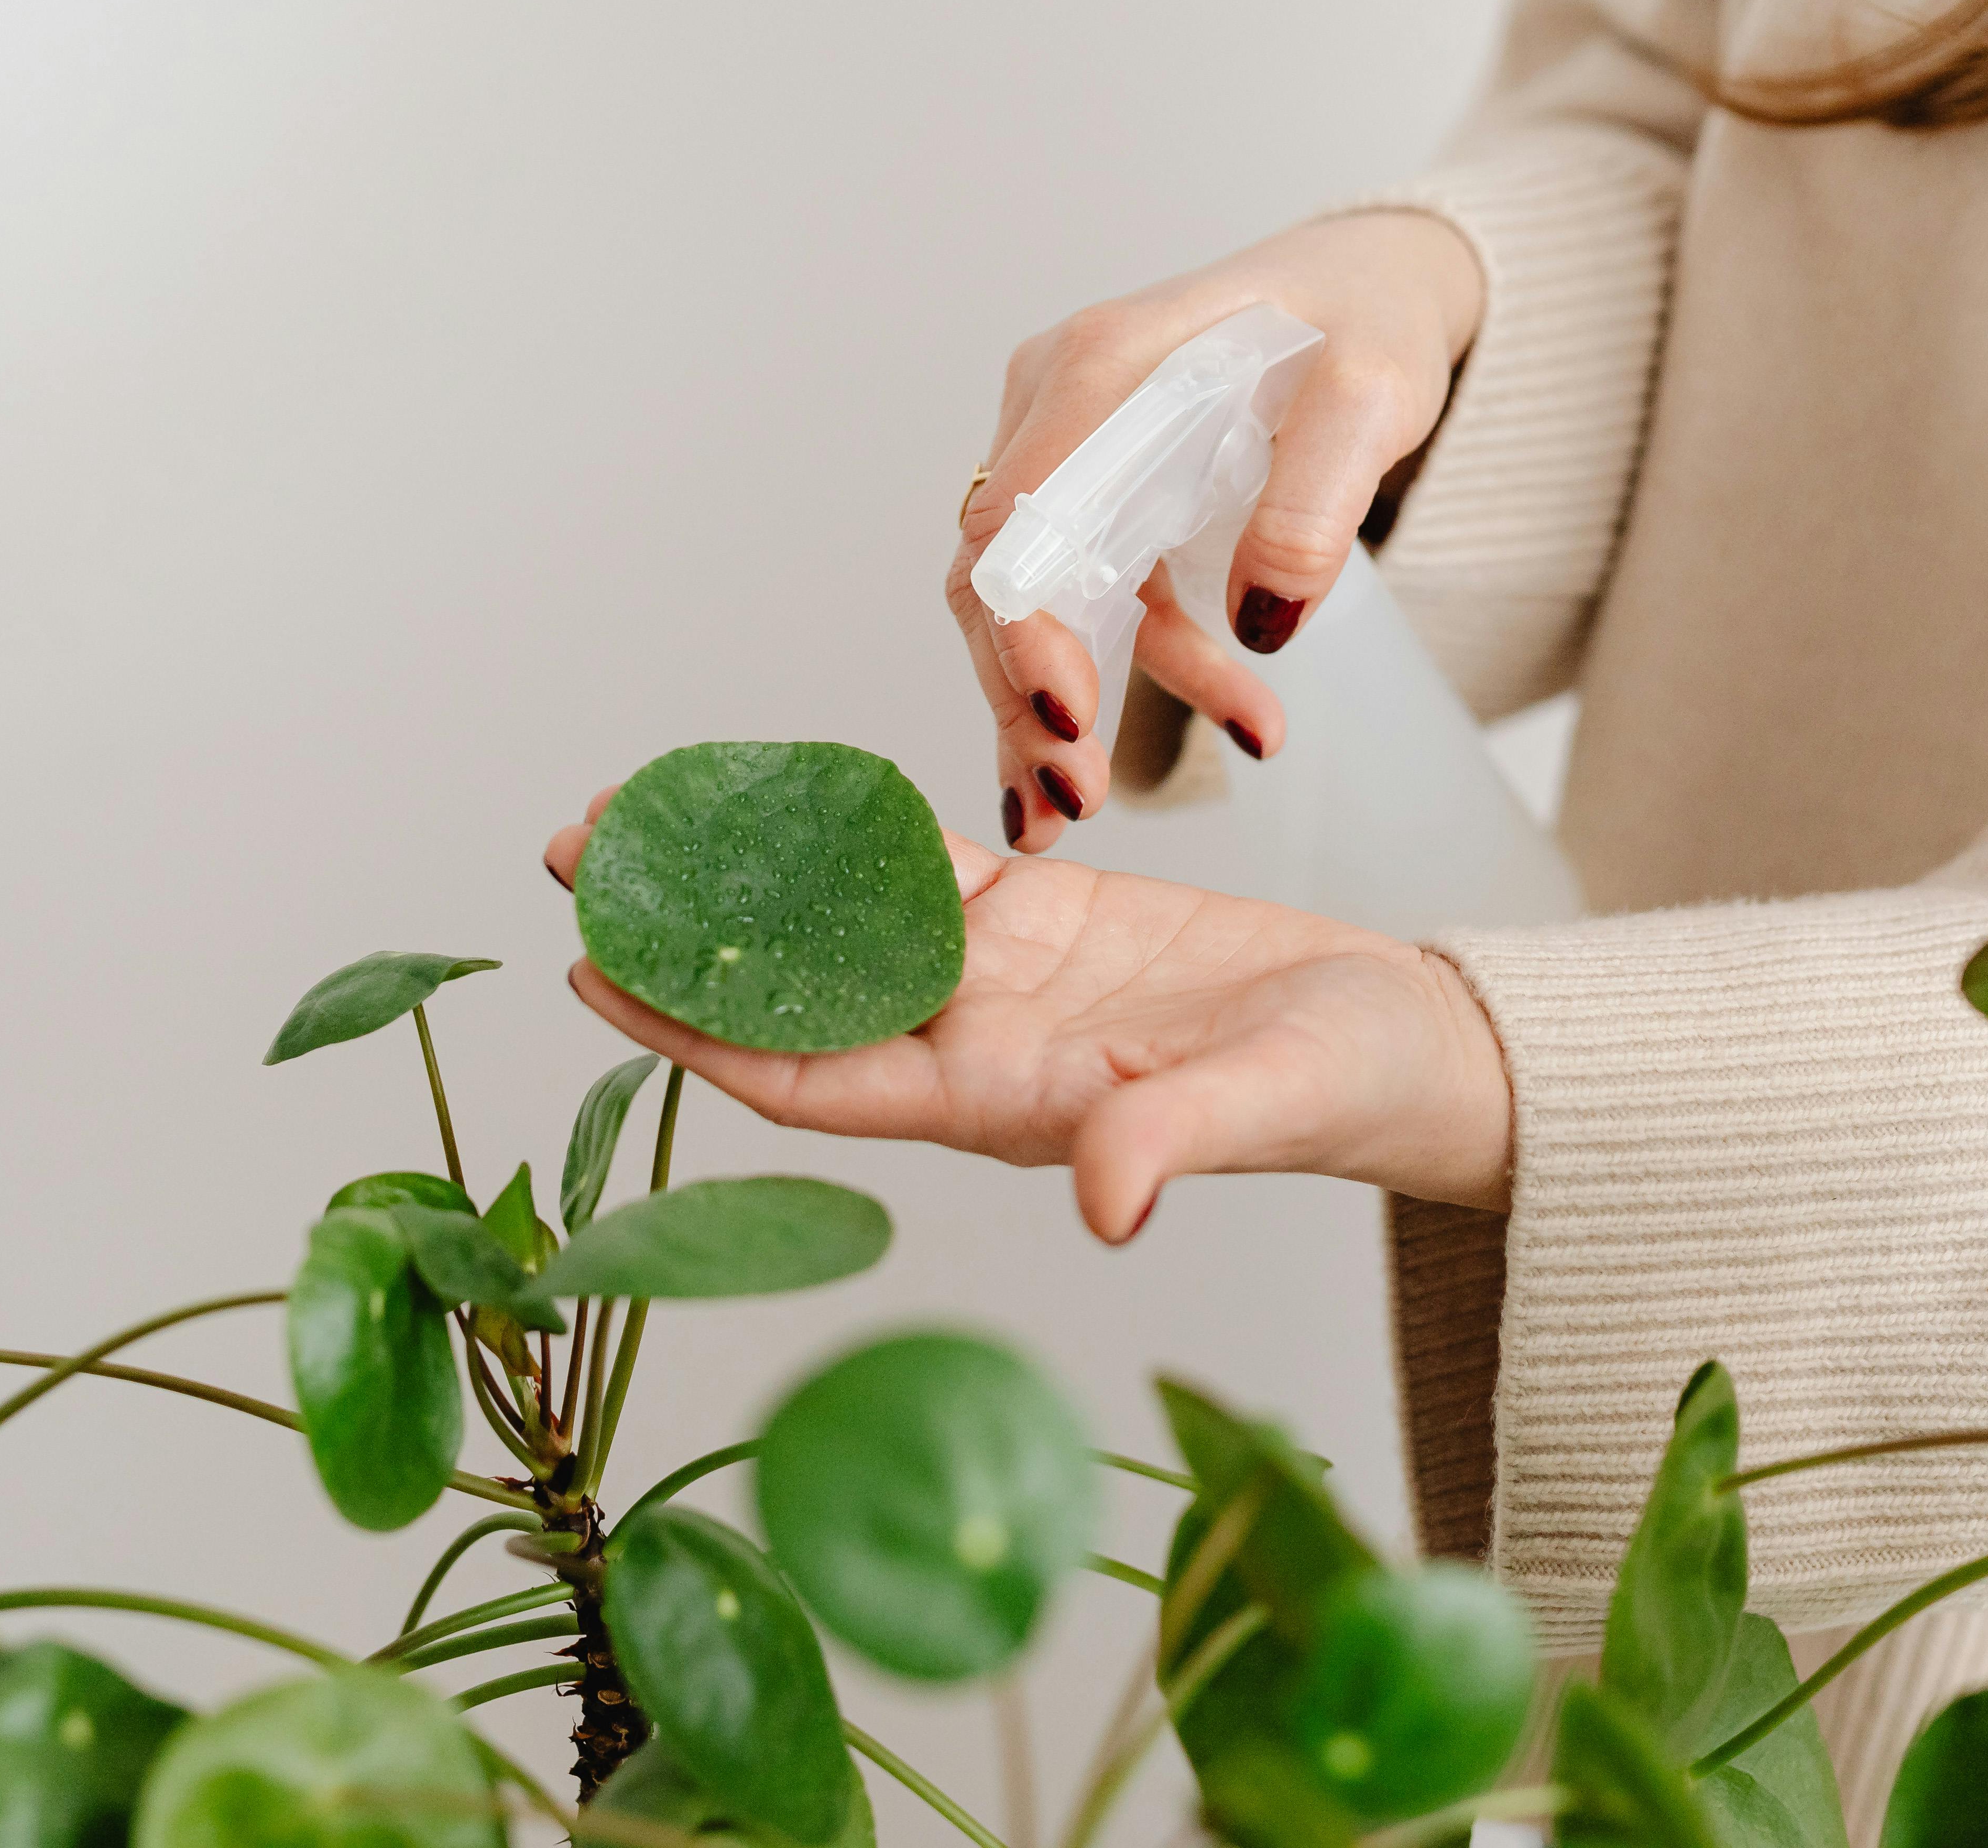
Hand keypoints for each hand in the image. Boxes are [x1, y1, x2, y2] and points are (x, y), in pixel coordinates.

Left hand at [545, 794, 1510, 1241]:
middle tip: (576, 858)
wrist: (1411, 1046)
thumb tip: (1109, 1199)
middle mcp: (976, 1046)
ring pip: (840, 917)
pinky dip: (847, 826)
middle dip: (682, 936)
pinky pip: (920, 864)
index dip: (696, 1035)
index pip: (810, 1074)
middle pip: (794, 990)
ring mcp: (1006, 981)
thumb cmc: (1347, 1088)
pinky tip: (777, 787)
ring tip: (642, 811)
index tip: (593, 980)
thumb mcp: (1266, 1102)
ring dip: (745, 871)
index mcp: (1000, 1103)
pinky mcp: (1050, 918)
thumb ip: (1178, 1138)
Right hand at [951, 209, 1481, 851]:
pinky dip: (1127, 676)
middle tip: (1072, 800)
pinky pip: (1094, 602)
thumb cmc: (1366, 317)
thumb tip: (1266, 618)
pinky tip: (1193, 738)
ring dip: (1061, 706)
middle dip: (1023, 693)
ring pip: (1029, 601)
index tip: (1067, 715)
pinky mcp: (1101, 497)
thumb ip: (1317, 495)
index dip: (1024, 622)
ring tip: (1090, 806)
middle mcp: (1058, 404)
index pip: (1018, 511)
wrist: (1371, 286)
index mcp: (1102, 364)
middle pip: (997, 569)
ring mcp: (1070, 451)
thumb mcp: (1374, 393)